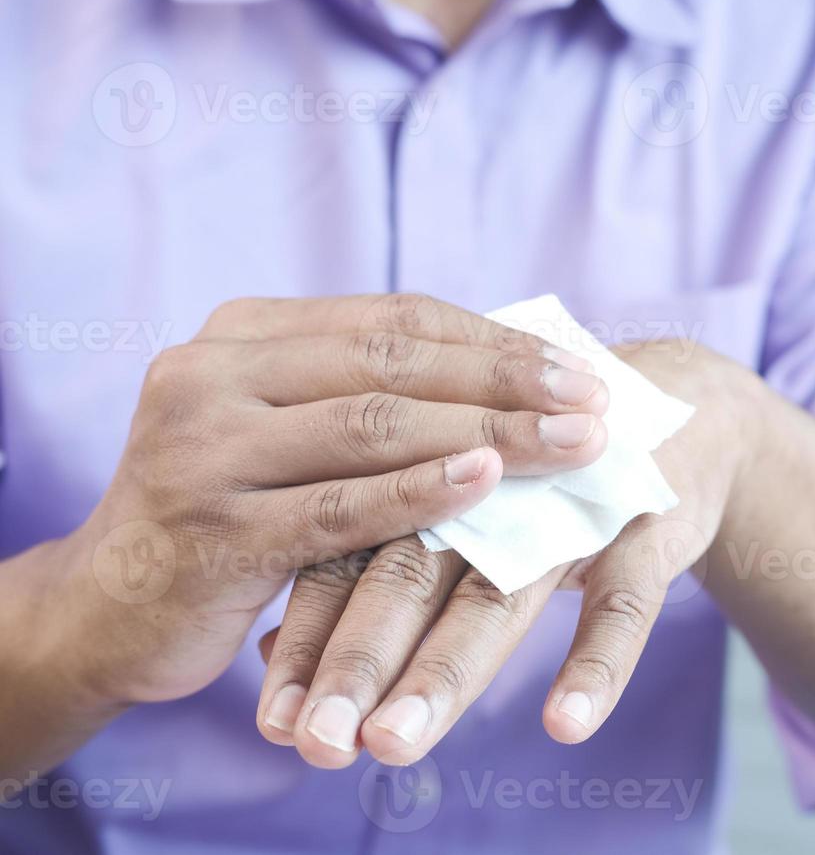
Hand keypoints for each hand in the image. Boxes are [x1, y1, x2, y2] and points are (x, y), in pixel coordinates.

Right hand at [52, 294, 610, 709]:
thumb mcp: (284, 429)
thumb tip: (521, 376)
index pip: (396, 318)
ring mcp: (206, 449)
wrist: (106, 608)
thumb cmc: (233, 510)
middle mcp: (213, 373)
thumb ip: (368, 393)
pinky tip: (489, 484)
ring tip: (571, 443)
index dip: (495, 342)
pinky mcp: (214, 530)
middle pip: (393, 363)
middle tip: (595, 402)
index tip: (579, 367)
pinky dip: (422, 492)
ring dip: (487, 434)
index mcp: (242, 332)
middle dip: (507, 383)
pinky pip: (341, 507)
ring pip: (374, 426)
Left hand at [254, 340, 762, 766]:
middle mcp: (491, 488)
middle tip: (317, 743)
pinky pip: (625, 601)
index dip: (312, 636)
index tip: (273, 722)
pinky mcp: (646, 522)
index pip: (353, 553)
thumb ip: (365, 567)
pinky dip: (598, 660)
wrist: (676, 409)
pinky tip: (566, 723)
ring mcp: (572, 503)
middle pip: (410, 571)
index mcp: (432, 475)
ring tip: (394, 743)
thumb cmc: (544, 474)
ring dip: (447, 667)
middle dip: (359, 660)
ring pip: (502, 591)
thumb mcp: (460, 510)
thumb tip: (263, 645)